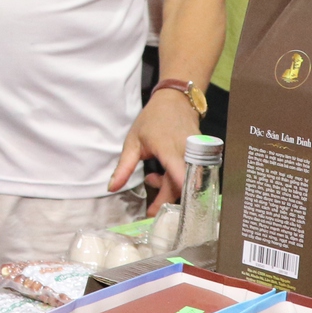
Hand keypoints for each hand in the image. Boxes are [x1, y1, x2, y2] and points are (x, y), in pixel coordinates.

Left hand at [110, 89, 199, 213]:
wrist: (175, 100)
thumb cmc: (152, 119)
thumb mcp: (133, 142)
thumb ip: (124, 167)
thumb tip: (112, 188)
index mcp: (168, 148)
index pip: (177, 176)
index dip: (170, 195)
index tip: (158, 212)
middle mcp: (187, 153)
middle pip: (181, 185)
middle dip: (165, 198)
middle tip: (150, 208)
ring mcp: (196, 154)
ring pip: (186, 181)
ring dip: (169, 187)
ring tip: (151, 178)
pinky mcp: (200, 156)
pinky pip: (191, 174)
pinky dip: (176, 179)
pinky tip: (164, 172)